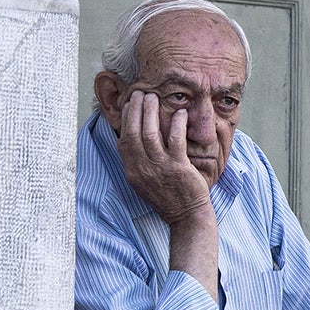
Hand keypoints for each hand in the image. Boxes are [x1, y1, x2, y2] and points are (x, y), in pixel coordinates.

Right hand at [117, 90, 212, 229]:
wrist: (186, 217)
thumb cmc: (168, 198)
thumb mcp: (144, 182)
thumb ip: (138, 162)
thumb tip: (135, 139)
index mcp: (132, 172)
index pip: (123, 140)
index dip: (125, 120)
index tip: (129, 104)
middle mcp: (142, 169)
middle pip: (133, 133)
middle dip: (135, 110)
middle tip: (140, 93)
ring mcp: (159, 169)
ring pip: (150, 134)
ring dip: (151, 112)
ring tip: (154, 97)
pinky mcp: (178, 168)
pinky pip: (175, 140)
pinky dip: (176, 123)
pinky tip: (180, 112)